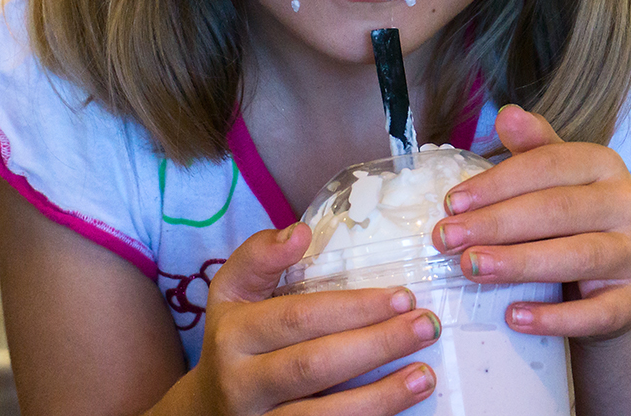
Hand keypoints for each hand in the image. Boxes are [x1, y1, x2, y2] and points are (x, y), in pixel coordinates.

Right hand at [187, 223, 438, 414]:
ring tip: (425, 374)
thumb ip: (261, 257)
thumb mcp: (232, 291)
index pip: (298, 318)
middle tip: (425, 325)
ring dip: (382, 397)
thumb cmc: (232, 338)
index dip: (352, 308)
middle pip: (314, 366)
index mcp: (234, 334)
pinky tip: (400, 404)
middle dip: (376, 345)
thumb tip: (300, 233)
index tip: (401, 294)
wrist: (206, 411)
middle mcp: (242, 383)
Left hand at [432, 104, 630, 340]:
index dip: (496, 183)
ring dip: (518, 263)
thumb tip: (506, 114)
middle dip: (495, 223)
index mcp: (603, 163)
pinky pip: (596, 313)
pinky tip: (513, 316)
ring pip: (576, 257)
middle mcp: (626, 203)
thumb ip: (530, 148)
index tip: (451, 203)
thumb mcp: (552, 178)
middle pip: (556, 209)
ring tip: (471, 268)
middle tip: (446, 239)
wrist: (616, 280)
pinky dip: (553, 317)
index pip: (545, 165)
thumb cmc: (570, 219)